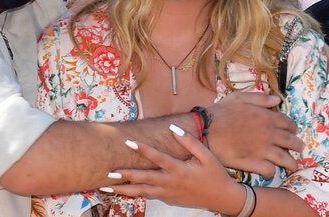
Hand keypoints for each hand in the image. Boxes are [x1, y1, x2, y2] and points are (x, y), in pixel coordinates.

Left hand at [107, 126, 243, 214]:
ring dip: (123, 190)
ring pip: (142, 192)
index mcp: (179, 170)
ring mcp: (168, 194)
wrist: (222, 199)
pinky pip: (148, 196)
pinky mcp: (168, 199)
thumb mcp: (206, 156)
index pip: (157, 158)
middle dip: (125, 176)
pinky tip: (122, 190)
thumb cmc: (215, 174)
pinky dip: (134, 194)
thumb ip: (189, 142)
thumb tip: (173, 128)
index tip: (128, 142)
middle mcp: (170, 183)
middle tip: (108, 173)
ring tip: (106, 187)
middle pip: (144, 180)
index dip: (143, 149)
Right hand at [207, 92, 302, 177]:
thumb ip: (260, 98)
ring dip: (291, 163)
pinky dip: (271, 172)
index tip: (292, 131)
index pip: (288, 123)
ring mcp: (263, 150)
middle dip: (297, 146)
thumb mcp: (239, 98)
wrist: (206, 130)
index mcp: (266, 117)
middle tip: (298, 149)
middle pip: (292, 142)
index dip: (292, 128)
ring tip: (293, 166)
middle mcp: (269, 134)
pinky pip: (270, 170)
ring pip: (286, 159)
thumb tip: (277, 100)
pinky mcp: (254, 163)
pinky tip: (270, 171)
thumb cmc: (220, 112)